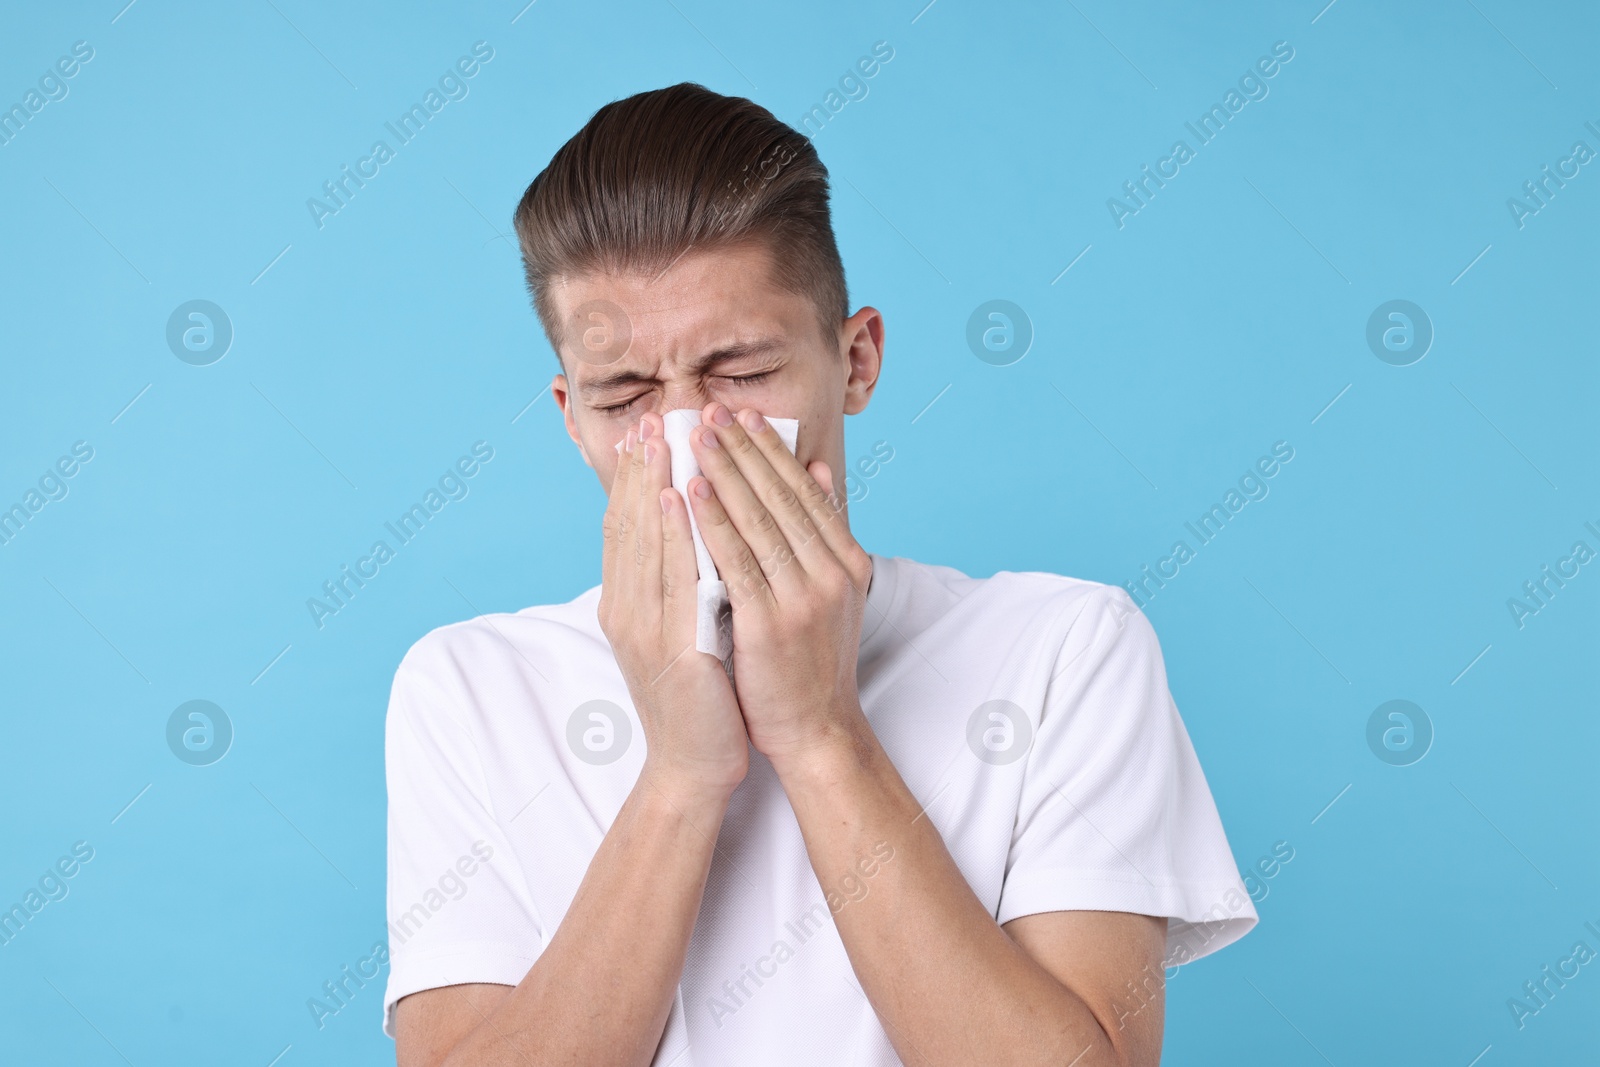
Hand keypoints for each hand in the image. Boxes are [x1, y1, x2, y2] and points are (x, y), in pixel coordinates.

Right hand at [598, 411, 749, 802]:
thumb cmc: (702, 692)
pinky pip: (670, 579)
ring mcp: (643, 628)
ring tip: (660, 436)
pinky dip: (670, 533)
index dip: (633, 475)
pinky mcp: (670, 648)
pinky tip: (675, 498)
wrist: (696, 763)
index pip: (626, 525)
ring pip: (642, 541)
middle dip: (639, 466)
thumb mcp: (689, 623)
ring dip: (649, 483)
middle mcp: (626, 609)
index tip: (646, 427)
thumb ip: (689, 576)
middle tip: (650, 414)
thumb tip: (699, 524)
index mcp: (628, 602)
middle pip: (627, 524)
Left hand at [685, 402, 874, 766]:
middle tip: (708, 410)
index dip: (770, 450)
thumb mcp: (833, 590)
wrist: (816, 730)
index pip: (803, 491)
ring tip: (694, 435)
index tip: (742, 414)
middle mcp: (831, 572)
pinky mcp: (770, 623)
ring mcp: (803, 597)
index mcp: (846, 560)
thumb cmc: (813, 660)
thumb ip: (823, 532)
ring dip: (723, 471)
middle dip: (741, 448)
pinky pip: (733, 561)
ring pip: (756, 519)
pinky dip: (711, 521)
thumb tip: (817, 469)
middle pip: (779, 495)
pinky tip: (689, 492)